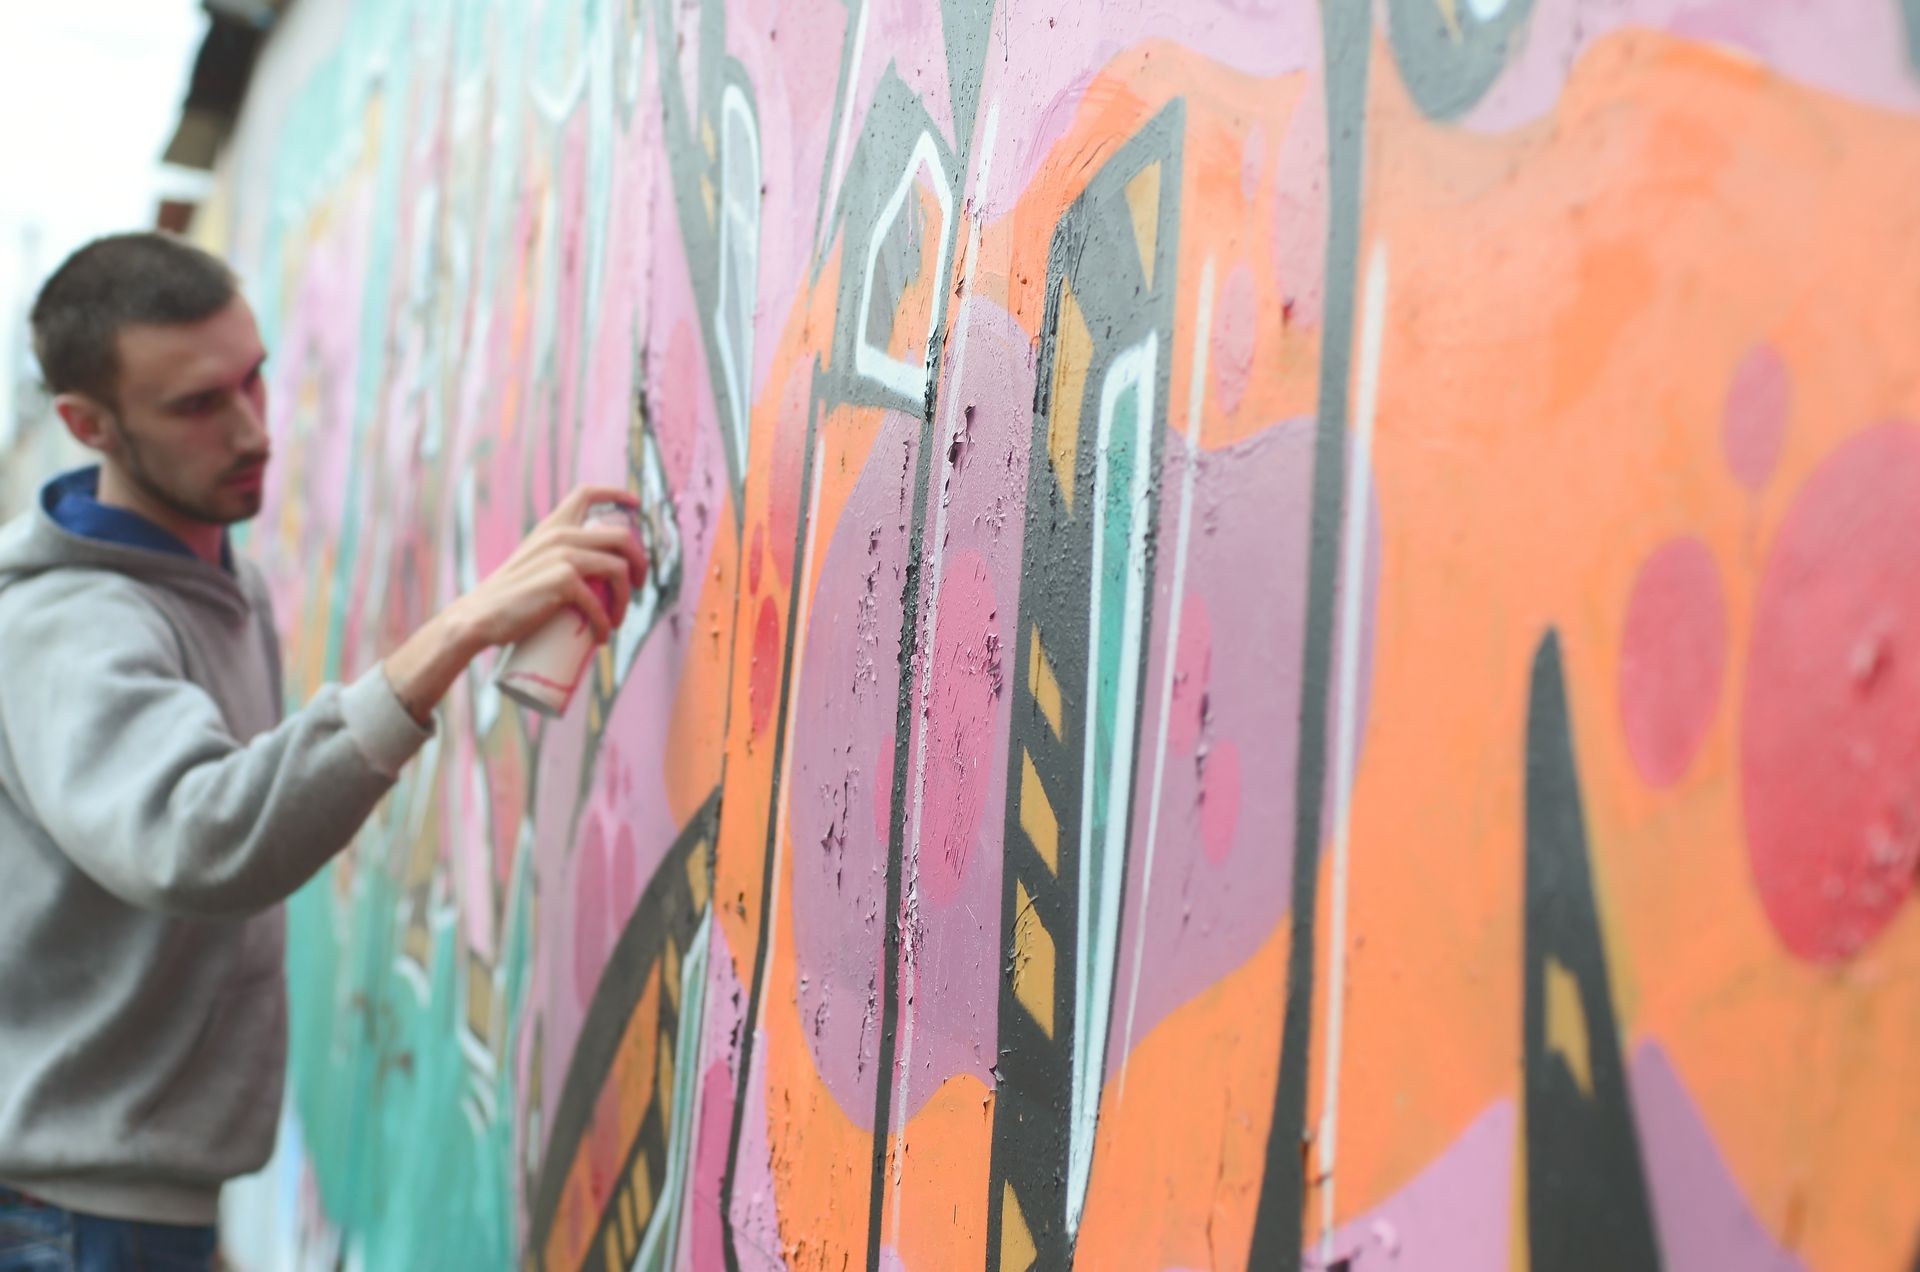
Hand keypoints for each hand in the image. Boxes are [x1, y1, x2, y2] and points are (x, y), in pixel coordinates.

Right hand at [450, 485, 648, 650]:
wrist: (479, 616)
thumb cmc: (510, 598)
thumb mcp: (535, 564)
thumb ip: (559, 557)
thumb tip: (595, 572)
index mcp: (553, 527)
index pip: (586, 493)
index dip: (616, 493)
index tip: (635, 504)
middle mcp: (560, 535)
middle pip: (622, 536)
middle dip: (641, 562)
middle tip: (638, 587)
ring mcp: (562, 555)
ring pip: (619, 569)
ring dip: (625, 599)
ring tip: (616, 620)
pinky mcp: (562, 580)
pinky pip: (600, 602)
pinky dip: (604, 623)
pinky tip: (601, 637)